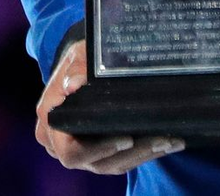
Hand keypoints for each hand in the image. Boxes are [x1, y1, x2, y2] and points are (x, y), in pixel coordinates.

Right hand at [35, 41, 184, 173]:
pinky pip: (121, 162)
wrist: (81, 66)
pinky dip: (144, 153)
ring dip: (144, 154)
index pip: (69, 150)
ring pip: (113, 165)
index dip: (97, 150)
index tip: (126, 138)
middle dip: (132, 153)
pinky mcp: (98, 155)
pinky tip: (167, 143)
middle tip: (160, 139)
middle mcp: (61, 143)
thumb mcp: (78, 54)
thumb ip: (76, 67)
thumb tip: (73, 85)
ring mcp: (81, 152)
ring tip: (169, 139)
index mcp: (50, 120)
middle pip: (97, 162)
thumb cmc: (79, 58)